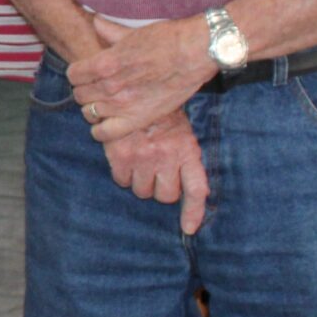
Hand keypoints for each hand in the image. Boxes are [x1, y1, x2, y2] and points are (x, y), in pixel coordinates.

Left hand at [69, 14, 214, 143]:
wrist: (195, 53)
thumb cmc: (167, 39)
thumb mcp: (132, 33)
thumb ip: (109, 31)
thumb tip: (95, 22)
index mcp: (104, 63)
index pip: (73, 75)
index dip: (78, 74)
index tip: (87, 75)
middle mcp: (109, 85)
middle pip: (79, 95)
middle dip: (86, 91)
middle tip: (98, 89)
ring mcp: (123, 104)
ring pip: (89, 113)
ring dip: (94, 108)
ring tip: (105, 104)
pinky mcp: (138, 119)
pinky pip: (105, 134)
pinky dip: (101, 131)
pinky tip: (107, 123)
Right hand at [102, 110, 211, 234]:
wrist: (131, 87)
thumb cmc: (160, 114)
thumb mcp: (181, 132)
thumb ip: (185, 159)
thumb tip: (191, 192)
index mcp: (187, 150)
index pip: (195, 190)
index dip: (193, 213)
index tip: (189, 229)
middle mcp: (167, 157)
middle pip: (166, 196)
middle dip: (160, 189)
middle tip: (156, 173)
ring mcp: (143, 158)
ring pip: (142, 191)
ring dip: (140, 182)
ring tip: (140, 162)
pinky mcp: (121, 156)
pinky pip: (122, 181)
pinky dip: (123, 174)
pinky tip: (125, 158)